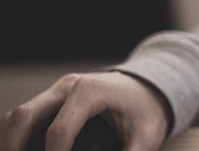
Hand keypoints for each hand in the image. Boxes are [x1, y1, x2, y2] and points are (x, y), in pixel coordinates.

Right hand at [0, 71, 172, 150]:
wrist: (151, 88)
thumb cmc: (147, 111)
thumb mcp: (146, 137)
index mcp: (90, 91)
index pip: (58, 130)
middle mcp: (68, 86)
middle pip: (24, 116)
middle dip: (14, 148)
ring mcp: (56, 91)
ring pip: (18, 115)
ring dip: (10, 142)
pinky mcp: (51, 100)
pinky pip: (24, 117)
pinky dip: (16, 137)